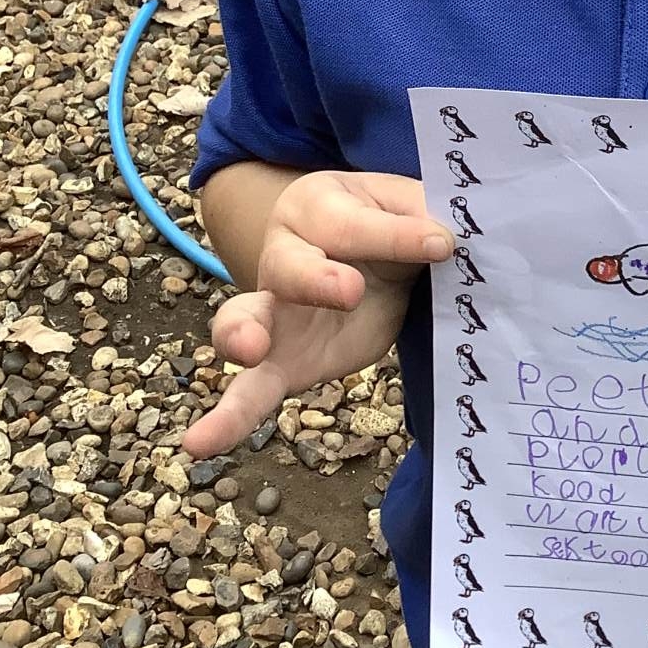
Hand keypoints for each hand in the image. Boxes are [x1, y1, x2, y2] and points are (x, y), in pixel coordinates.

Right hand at [182, 171, 451, 458]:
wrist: (377, 260)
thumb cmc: (393, 222)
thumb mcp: (411, 207)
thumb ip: (423, 217)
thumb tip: (445, 238)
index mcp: (317, 204)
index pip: (353, 223)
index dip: (397, 236)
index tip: (442, 245)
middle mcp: (283, 253)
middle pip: (291, 264)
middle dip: (317, 278)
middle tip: (352, 291)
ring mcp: (273, 310)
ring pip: (243, 319)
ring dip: (243, 333)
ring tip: (250, 347)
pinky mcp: (282, 362)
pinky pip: (249, 390)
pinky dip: (227, 417)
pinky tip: (201, 443)